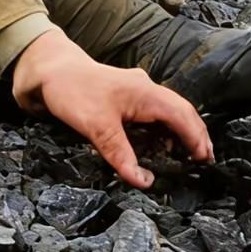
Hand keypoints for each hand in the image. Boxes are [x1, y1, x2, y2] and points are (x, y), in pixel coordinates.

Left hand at [11, 28, 212, 188]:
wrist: (45, 69)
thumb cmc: (71, 90)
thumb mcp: (96, 126)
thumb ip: (120, 154)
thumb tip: (143, 182)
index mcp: (146, 92)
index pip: (182, 116)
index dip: (197, 138)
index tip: (205, 159)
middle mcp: (144, 90)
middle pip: (181, 111)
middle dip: (195, 134)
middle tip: (204, 158)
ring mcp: (133, 92)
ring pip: (167, 110)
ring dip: (179, 130)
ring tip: (187, 153)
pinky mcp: (121, 98)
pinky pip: (150, 112)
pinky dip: (161, 127)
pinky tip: (157, 141)